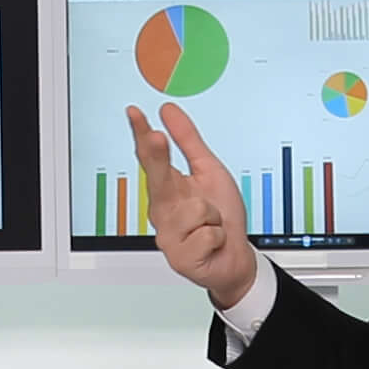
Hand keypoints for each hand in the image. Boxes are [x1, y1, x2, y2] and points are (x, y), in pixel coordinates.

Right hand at [126, 103, 260, 311]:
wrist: (234, 258)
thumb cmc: (220, 217)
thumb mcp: (209, 171)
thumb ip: (189, 141)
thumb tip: (167, 110)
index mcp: (166, 187)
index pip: (151, 156)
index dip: (142, 133)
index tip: (134, 112)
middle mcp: (161, 210)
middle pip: (157, 177)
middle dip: (157, 155)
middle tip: (155, 136)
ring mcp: (167, 235)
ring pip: (197, 209)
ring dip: (214, 217)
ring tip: (212, 226)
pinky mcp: (179, 257)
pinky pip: (207, 234)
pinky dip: (217, 237)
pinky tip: (211, 244)